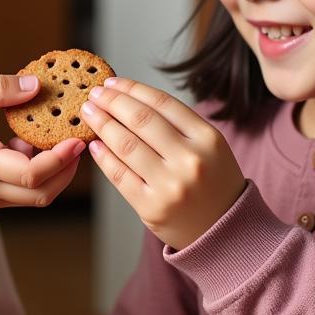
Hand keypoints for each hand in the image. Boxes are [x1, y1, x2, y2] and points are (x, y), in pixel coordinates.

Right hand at [0, 74, 84, 210]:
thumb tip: (35, 85)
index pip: (30, 174)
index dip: (60, 159)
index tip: (76, 139)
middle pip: (41, 194)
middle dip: (67, 169)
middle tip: (79, 140)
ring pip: (35, 197)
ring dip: (54, 172)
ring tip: (60, 139)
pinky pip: (22, 193)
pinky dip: (38, 174)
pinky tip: (32, 145)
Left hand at [80, 77, 244, 249]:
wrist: (226, 232)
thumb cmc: (213, 182)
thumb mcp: (210, 147)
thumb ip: (178, 125)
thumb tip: (128, 99)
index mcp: (208, 138)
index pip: (162, 103)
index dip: (132, 89)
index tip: (112, 82)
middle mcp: (190, 160)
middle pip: (141, 120)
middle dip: (112, 102)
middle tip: (94, 94)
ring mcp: (170, 186)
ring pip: (126, 145)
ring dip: (102, 124)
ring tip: (89, 113)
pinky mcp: (151, 207)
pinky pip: (119, 175)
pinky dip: (103, 156)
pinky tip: (95, 144)